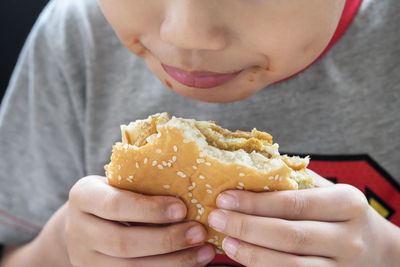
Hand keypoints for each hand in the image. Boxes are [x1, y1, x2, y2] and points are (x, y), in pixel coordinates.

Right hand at [65, 175, 214, 266]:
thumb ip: (143, 185)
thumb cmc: (113, 195)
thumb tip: (193, 190)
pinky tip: (190, 263)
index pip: (115, 205)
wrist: (84, 222)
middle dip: (166, 240)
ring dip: (173, 262)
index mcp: (84, 196)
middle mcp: (78, 229)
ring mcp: (84, 258)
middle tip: (199, 232)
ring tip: (203, 251)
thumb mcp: (119, 182)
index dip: (150, 209)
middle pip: (123, 243)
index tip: (182, 208)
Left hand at [208, 171, 399, 265]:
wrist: (380, 251)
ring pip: (290, 263)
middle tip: (216, 217)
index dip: (256, 202)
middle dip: (247, 226)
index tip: (225, 197)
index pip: (294, 203)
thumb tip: (252, 165)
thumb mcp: (330, 191)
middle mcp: (348, 237)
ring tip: (225, 241)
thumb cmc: (343, 214)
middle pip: (289, 235)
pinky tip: (244, 257)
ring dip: (252, 253)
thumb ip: (297, 181)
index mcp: (347, 203)